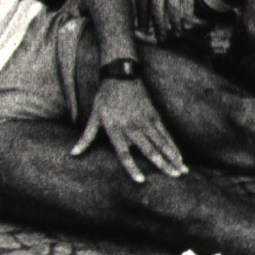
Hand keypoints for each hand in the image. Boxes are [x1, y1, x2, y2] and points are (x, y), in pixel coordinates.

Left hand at [72, 73, 186, 183]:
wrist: (120, 74)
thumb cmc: (105, 98)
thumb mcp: (94, 117)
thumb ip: (86, 138)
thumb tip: (72, 153)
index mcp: (116, 130)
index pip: (124, 153)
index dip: (132, 167)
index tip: (141, 180)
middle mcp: (132, 127)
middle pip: (149, 149)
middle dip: (162, 164)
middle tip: (174, 177)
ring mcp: (145, 120)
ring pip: (161, 142)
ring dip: (172, 156)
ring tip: (181, 170)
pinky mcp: (153, 114)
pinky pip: (165, 133)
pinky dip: (172, 145)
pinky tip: (179, 155)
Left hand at [140, 0, 206, 42]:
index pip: (143, 4)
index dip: (143, 19)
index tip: (143, 30)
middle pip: (156, 11)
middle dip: (158, 27)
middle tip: (161, 38)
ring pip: (172, 11)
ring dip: (174, 25)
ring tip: (176, 33)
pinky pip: (186, 4)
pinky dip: (186, 16)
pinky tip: (187, 23)